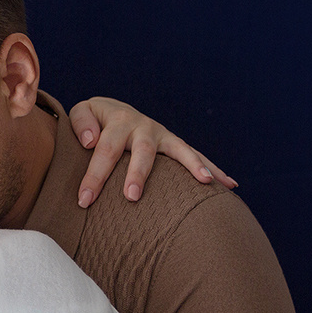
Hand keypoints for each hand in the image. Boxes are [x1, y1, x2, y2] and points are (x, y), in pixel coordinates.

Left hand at [69, 96, 236, 207]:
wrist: (115, 111)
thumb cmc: (94, 121)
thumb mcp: (83, 112)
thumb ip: (81, 123)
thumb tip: (91, 141)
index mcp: (119, 121)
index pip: (105, 151)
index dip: (94, 176)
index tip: (83, 200)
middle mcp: (144, 127)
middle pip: (143, 151)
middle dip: (138, 174)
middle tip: (132, 197)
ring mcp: (163, 136)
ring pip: (180, 150)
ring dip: (192, 165)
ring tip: (204, 182)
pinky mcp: (174, 145)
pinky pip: (196, 157)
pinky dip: (214, 169)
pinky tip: (230, 185)